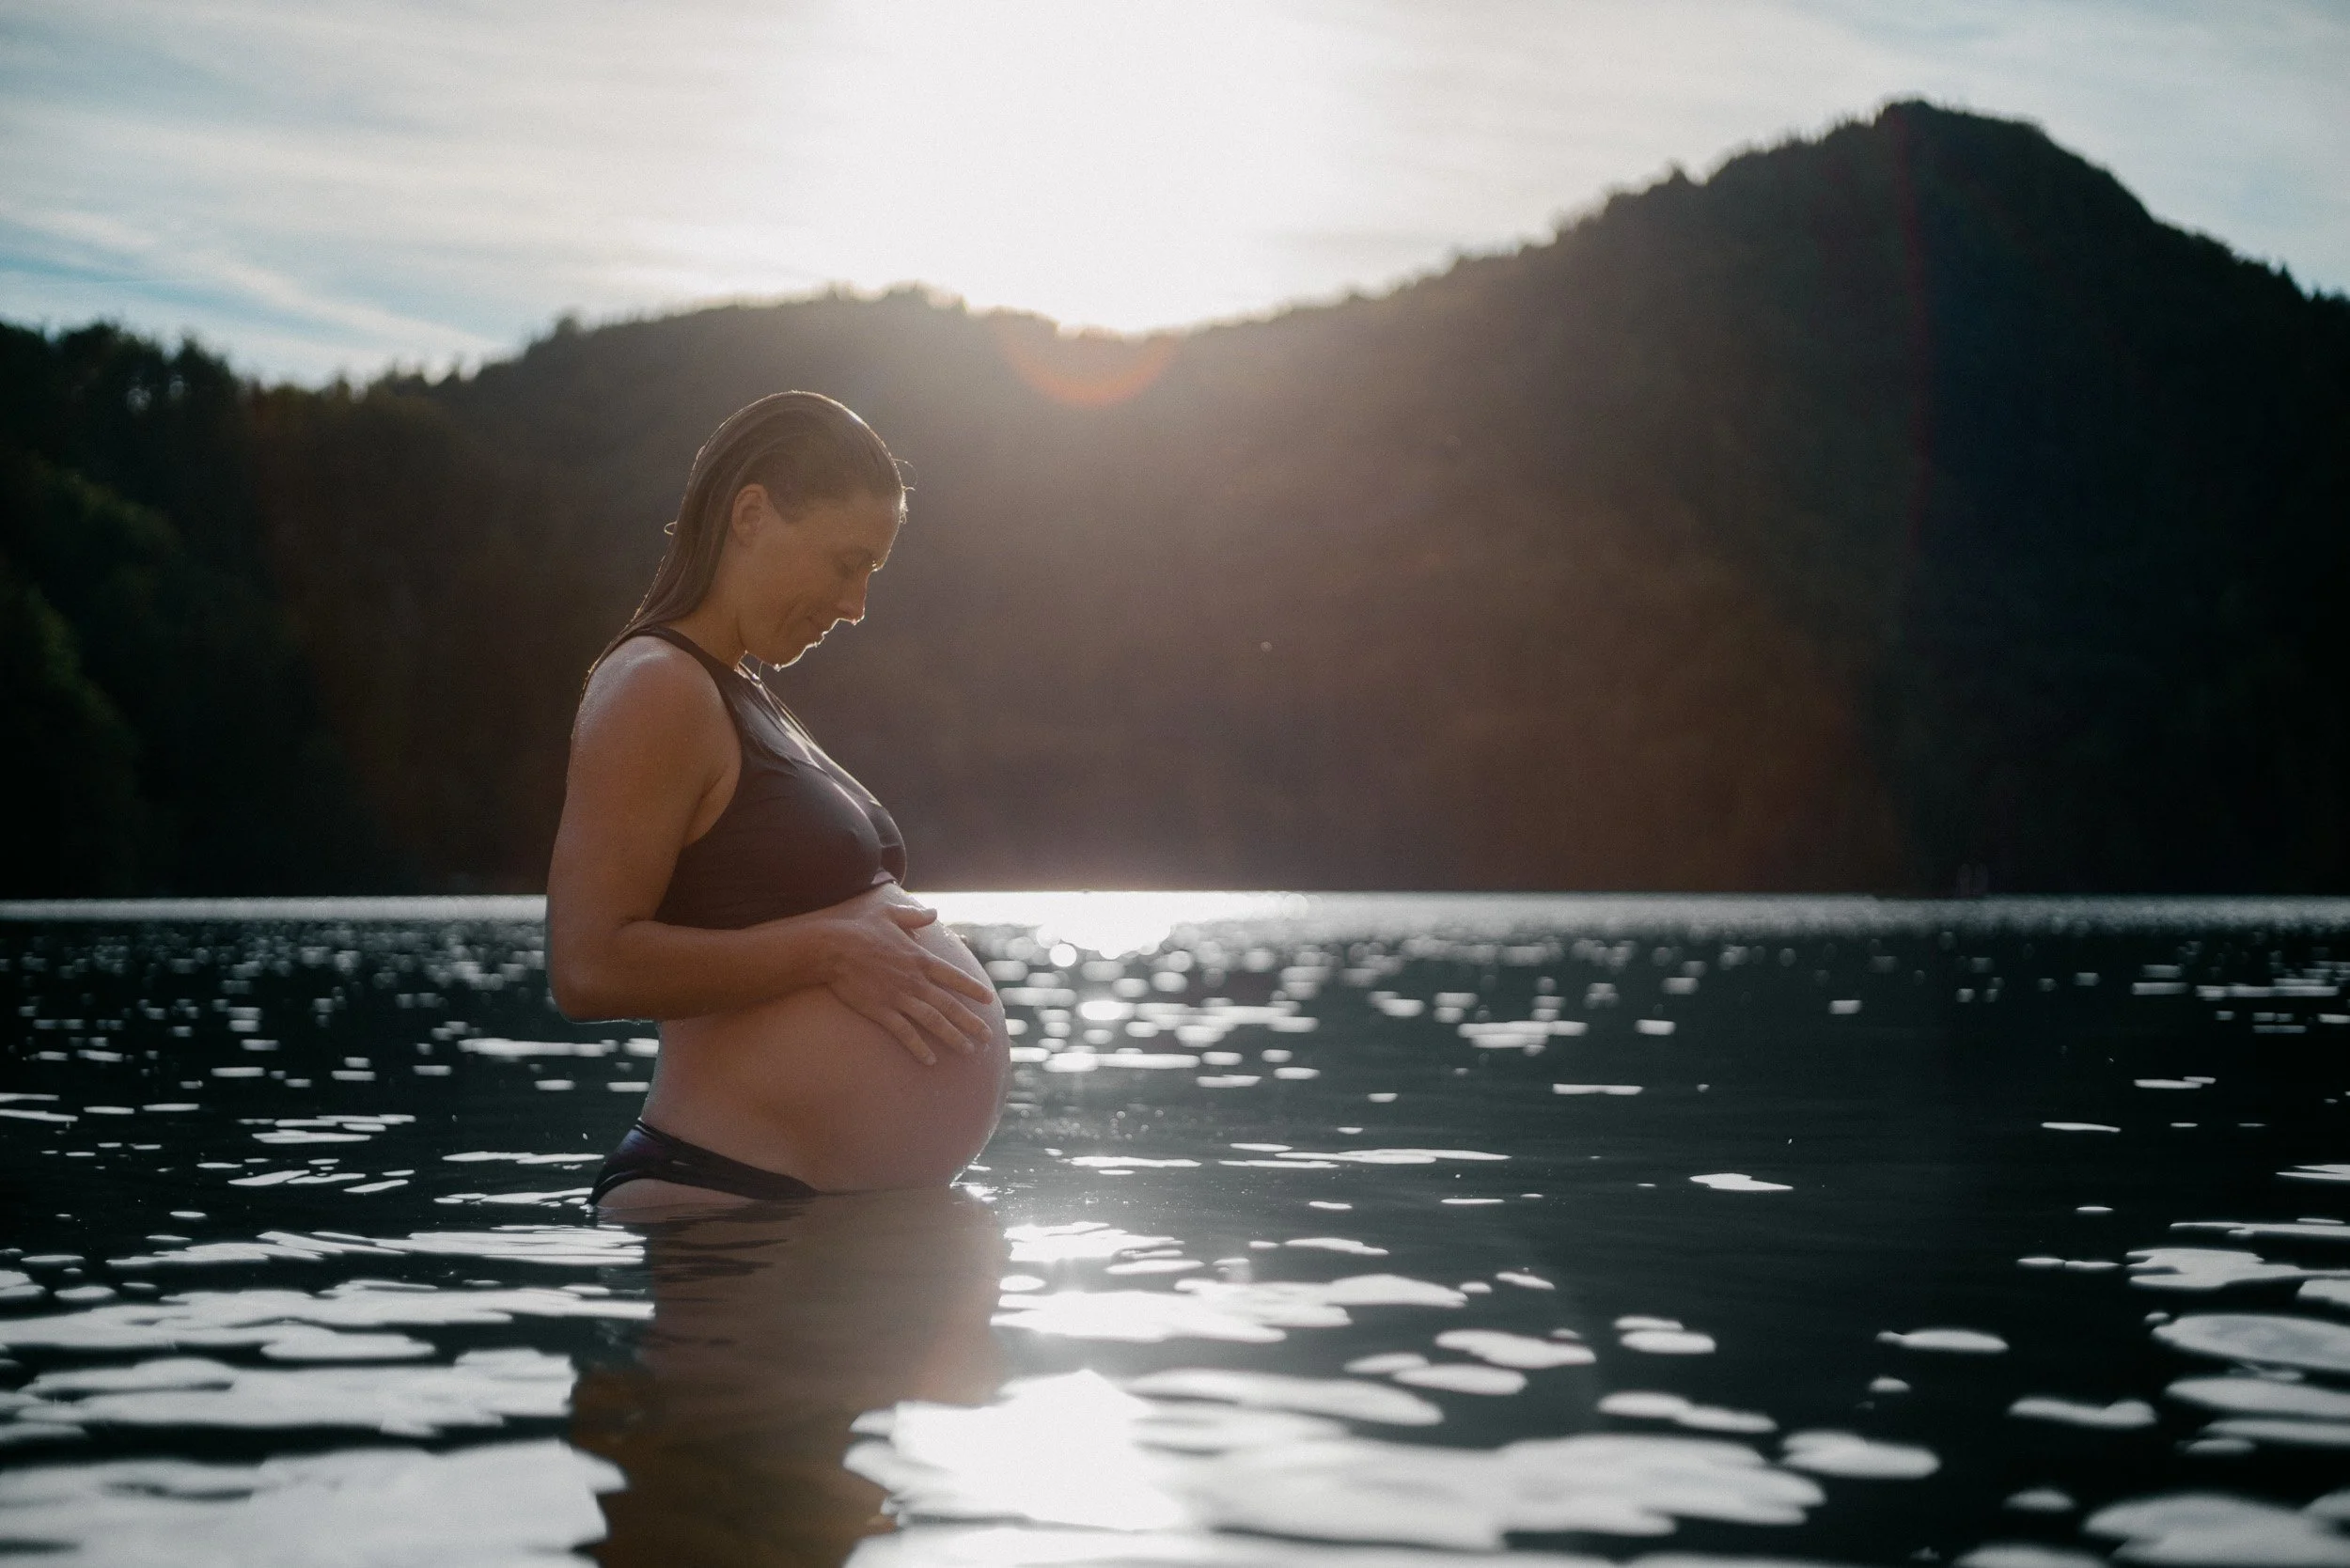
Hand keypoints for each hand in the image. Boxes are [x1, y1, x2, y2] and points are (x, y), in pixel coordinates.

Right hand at [819, 887, 997, 1065]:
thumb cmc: (861, 929)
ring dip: (952, 1037)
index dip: (973, 989)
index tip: (989, 1000)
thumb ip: (915, 917)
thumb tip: (934, 912)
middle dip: (971, 1022)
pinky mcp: (881, 1011)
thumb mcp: (890, 914)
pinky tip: (930, 1060)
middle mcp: (915, 981)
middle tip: (987, 1037)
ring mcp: (899, 997)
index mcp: (920, 959)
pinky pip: (905, 1033)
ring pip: (933, 1021)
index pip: (954, 977)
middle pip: (950, 1005)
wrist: (833, 948)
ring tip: (968, 1050)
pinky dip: (919, 1047)